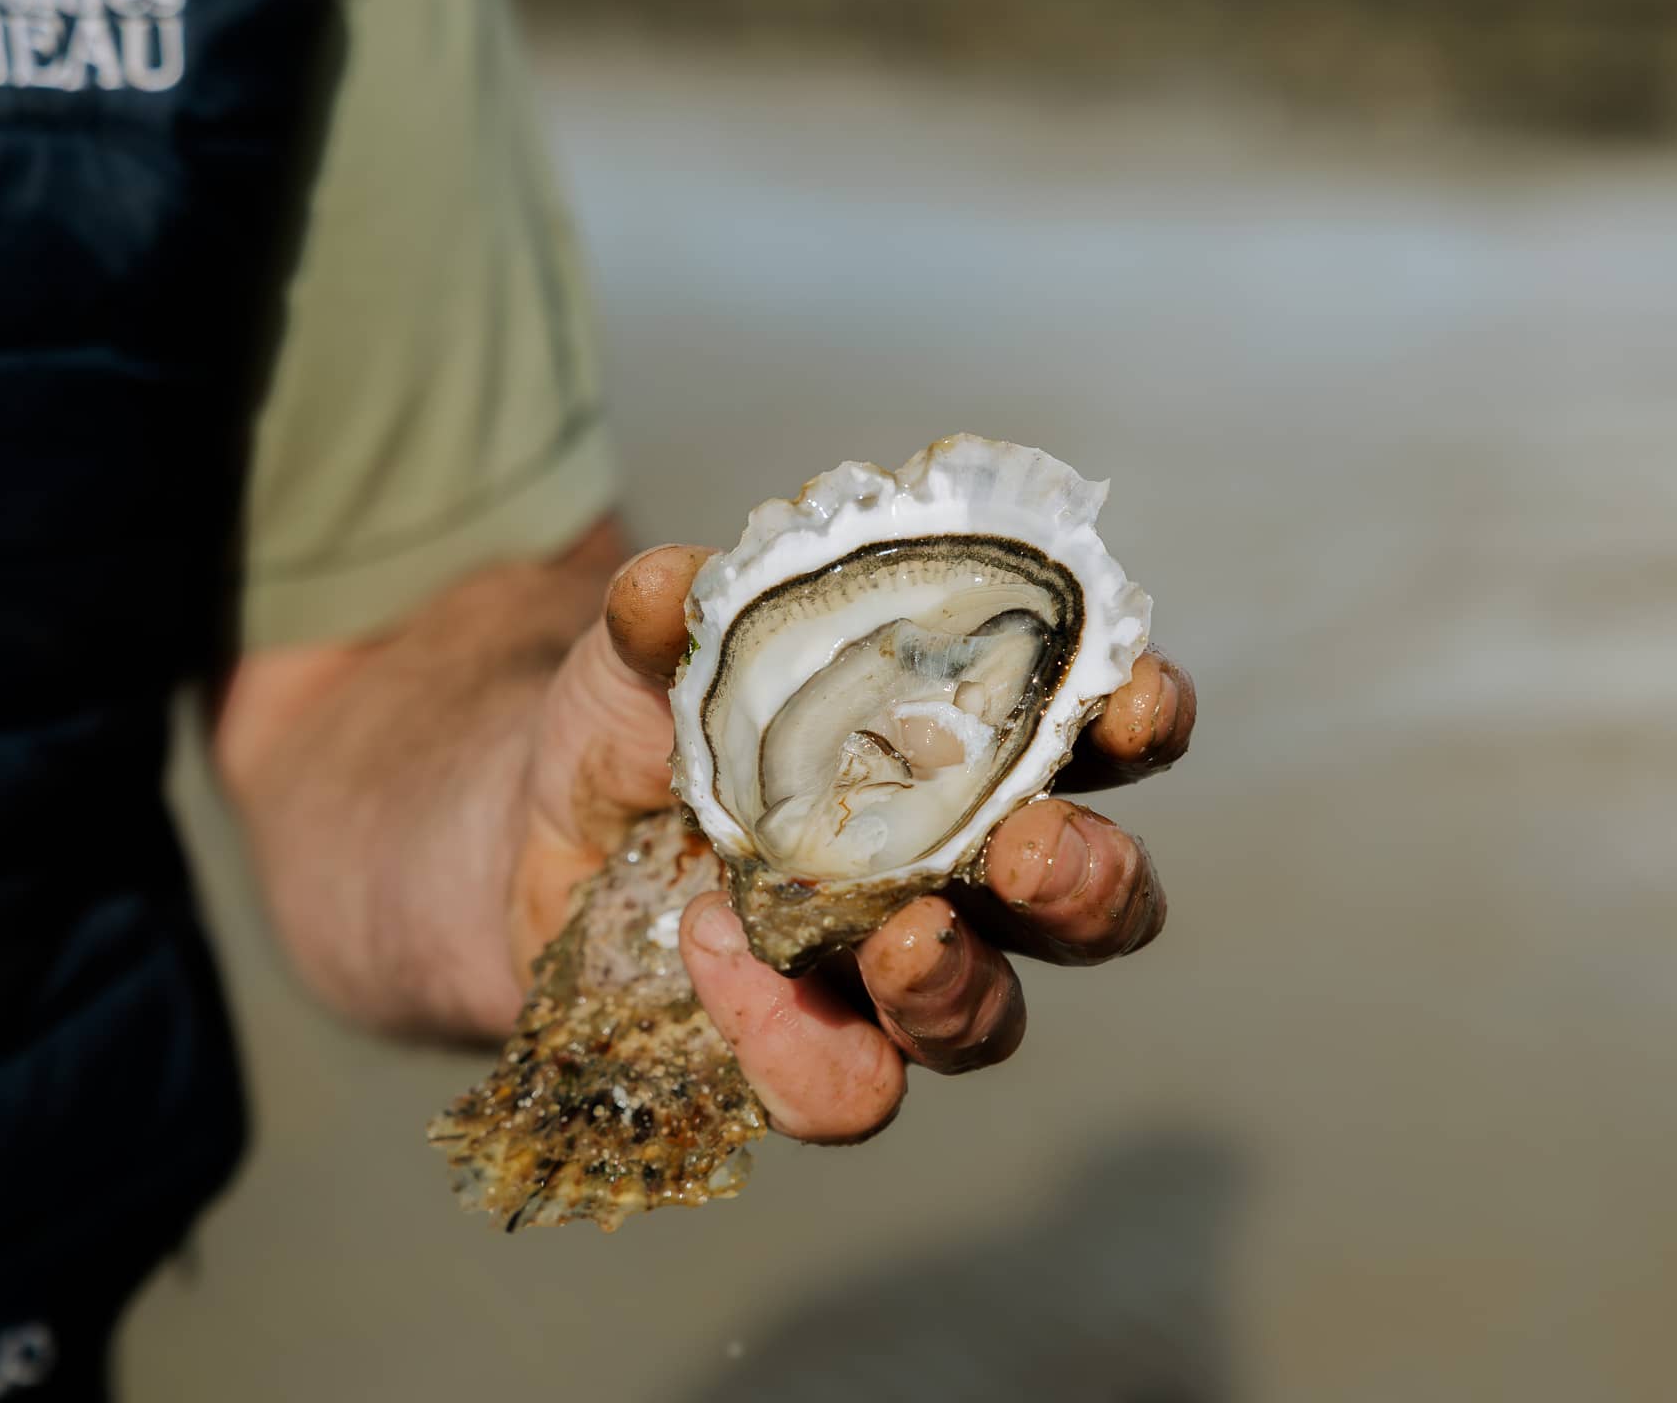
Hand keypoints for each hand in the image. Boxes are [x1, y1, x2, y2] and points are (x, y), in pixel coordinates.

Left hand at [511, 544, 1196, 1141]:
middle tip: (1035, 846)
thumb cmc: (642, 719)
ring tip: (901, 935)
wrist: (534, 828)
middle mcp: (963, 870)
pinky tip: (714, 951)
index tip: (1131, 699)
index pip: (1099, 737)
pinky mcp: (812, 1051)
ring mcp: (894, 975)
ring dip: (961, 985)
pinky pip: (846, 1091)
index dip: (1141, 720)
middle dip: (1092, 880)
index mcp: (970, 747)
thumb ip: (670, 620)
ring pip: (989, 1019)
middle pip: (1094, 904)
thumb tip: (671, 586)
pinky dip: (792, 1039)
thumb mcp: (651, 652)